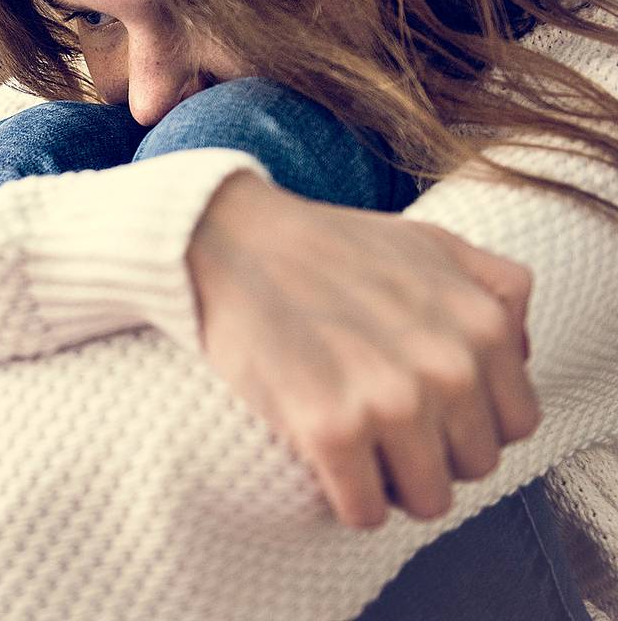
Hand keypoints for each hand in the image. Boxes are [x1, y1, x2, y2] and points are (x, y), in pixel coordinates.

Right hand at [188, 172, 538, 528]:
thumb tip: (517, 354)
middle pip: (471, 466)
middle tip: (381, 421)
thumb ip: (497, 288)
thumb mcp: (432, 242)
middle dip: (431, 451)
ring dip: (391, 482)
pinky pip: (365, 511)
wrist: (231, 239)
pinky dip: (346, 498)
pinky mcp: (331, 430)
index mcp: (481, 325)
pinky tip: (324, 459)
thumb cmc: (325, 243)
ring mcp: (390, 401)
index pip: (515, 423)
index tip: (426, 407)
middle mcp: (448, 367)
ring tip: (355, 444)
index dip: (467, 419)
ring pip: (426, 499)